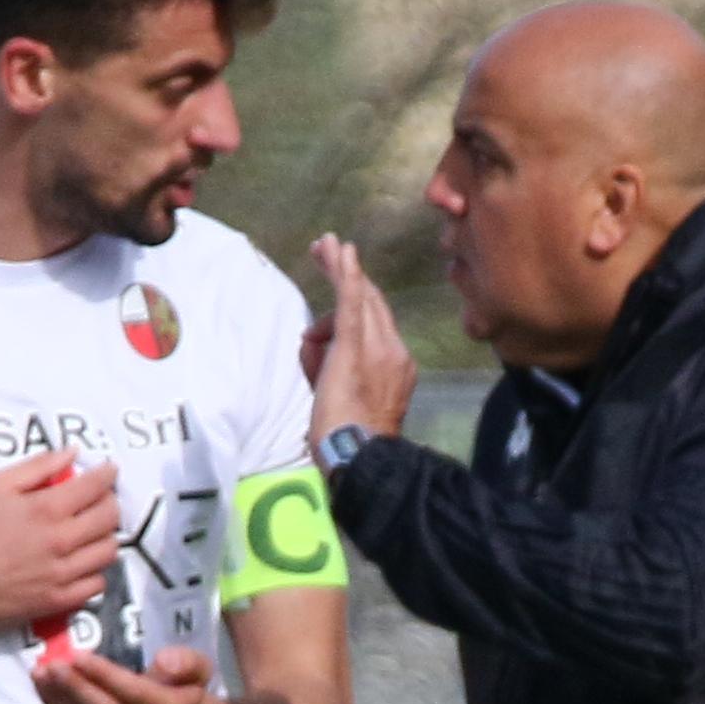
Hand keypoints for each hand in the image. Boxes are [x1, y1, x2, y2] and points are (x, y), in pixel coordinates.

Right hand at [0, 458, 120, 637]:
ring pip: (109, 552)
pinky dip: (95, 571)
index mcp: (46, 509)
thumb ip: (38, 466)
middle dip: (110, 503)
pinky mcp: (57, 600)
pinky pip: (96, 585)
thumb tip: (70, 453)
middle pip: (110, 518)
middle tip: (100, 500)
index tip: (108, 471)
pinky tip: (81, 562)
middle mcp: (60, 541)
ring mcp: (61, 573)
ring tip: (91, 531)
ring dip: (105, 536)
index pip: (97, 486)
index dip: (108, 474)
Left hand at [37, 638, 233, 703]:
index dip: (104, 676)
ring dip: (60, 703)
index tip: (78, 656)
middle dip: (75, 690)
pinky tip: (48, 694)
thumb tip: (162, 662)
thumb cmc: (195, 697)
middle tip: (51, 666)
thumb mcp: (204, 672)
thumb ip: (187, 662)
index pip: (135, 693)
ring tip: (40, 675)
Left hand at [307, 234, 417, 448]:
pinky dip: (346, 276)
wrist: (359, 456)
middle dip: (347, 274)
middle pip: (371, 303)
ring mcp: (379, 349)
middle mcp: (394, 351)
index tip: (342, 277)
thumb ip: (326, 363)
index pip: (375, 322)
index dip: (359, 296)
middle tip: (326, 247)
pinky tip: (340, 252)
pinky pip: (351, 305)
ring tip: (320, 248)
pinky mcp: (355, 348)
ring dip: (337, 272)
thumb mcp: (340, 395)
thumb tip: (309, 340)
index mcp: (395, 364)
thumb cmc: (348, 438)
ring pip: (356, 301)